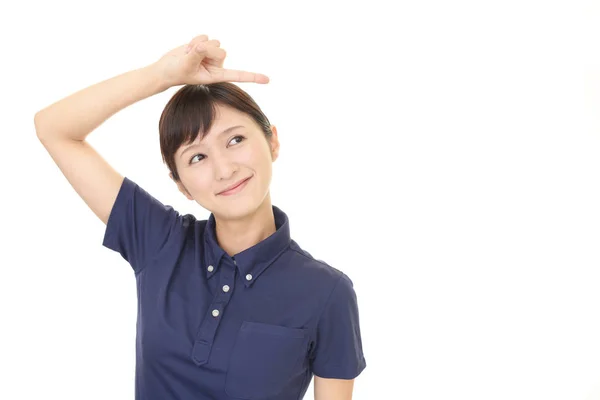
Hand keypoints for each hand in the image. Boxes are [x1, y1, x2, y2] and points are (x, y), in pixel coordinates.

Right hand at [151, 34, 269, 87]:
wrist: (167, 67)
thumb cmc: (177, 72)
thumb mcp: (187, 64)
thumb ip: (198, 54)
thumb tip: (205, 44)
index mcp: (217, 75)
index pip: (238, 75)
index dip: (253, 77)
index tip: (267, 80)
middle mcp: (217, 64)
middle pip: (220, 50)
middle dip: (205, 50)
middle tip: (192, 58)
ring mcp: (212, 54)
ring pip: (213, 41)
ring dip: (198, 45)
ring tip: (189, 54)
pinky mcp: (206, 45)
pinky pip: (205, 36)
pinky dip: (194, 40)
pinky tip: (189, 49)